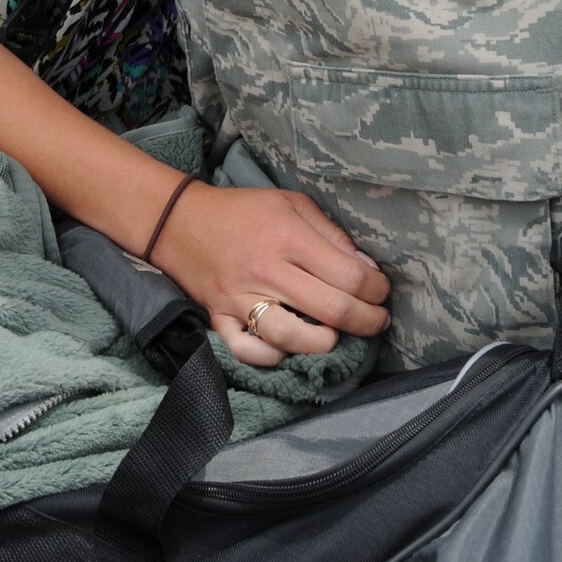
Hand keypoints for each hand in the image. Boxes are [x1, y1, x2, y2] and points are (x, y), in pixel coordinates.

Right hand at [152, 180, 391, 367]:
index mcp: (288, 237)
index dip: (375, 288)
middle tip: (377, 320)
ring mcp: (240, 298)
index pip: (348, 274)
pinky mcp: (219, 318)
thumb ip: (330, 233)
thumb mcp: (292, 204)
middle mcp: (267, 270)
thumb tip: (364, 266)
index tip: (381, 291)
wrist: (180, 221)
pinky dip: (271, 357)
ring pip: (291, 336)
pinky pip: (247, 351)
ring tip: (336, 336)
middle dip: (366, 320)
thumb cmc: (244, 211)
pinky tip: (289, 349)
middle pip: (331, 309)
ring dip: (324, 343)